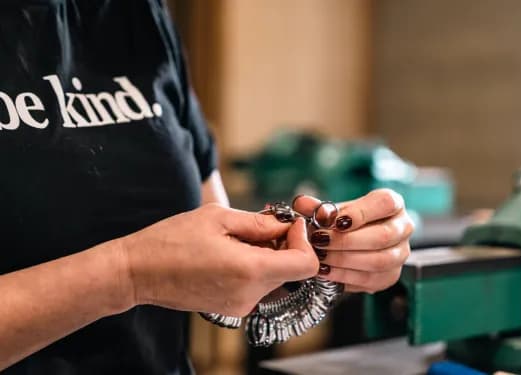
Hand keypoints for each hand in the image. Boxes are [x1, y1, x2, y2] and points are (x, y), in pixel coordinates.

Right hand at [119, 203, 318, 315]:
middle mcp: (250, 294)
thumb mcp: (217, 218)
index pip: (305, 264)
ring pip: (274, 276)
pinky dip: (254, 267)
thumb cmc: (172, 240)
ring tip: (239, 237)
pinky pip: (257, 285)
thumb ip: (259, 222)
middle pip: (291, 269)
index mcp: (250, 271)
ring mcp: (241, 305)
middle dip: (284, 244)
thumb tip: (286, 224)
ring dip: (268, 254)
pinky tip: (231, 252)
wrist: (138, 272)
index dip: (302, 240)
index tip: (287, 223)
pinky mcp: (231, 307)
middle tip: (261, 223)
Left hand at [293, 189, 413, 292]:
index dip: (360, 213)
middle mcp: (403, 227)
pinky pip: (371, 279)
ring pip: (379, 260)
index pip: (385, 203)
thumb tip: (303, 204)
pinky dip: (346, 276)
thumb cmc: (345, 222)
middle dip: (346, 241)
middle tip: (320, 241)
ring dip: (345, 260)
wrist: (352, 243)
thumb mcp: (333, 210)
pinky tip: (327, 271)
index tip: (335, 221)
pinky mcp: (391, 275)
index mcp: (392, 204)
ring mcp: (400, 253)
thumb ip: (318, 207)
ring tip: (321, 258)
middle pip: (382, 236)